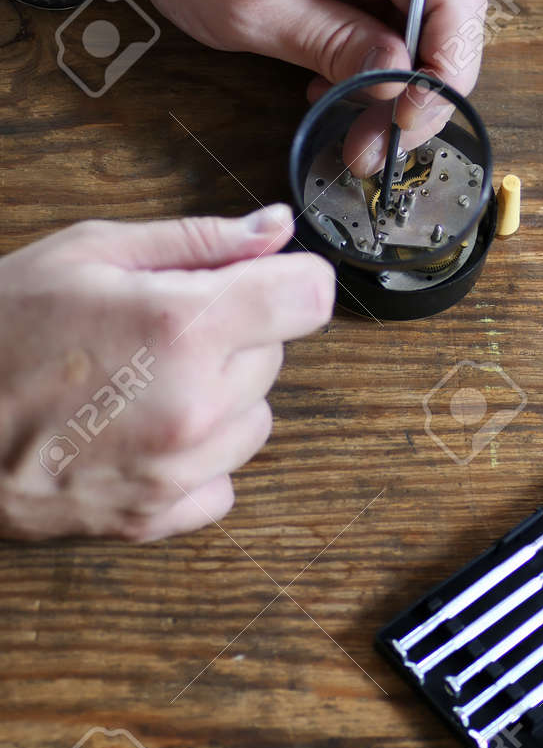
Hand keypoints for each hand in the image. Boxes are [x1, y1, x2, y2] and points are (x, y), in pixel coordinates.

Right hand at [0, 205, 333, 541]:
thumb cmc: (1, 326)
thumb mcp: (92, 252)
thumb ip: (201, 240)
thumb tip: (278, 229)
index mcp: (183, 326)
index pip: (308, 297)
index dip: (290, 280)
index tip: (266, 280)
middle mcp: (194, 405)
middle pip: (276, 354)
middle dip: (235, 332)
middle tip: (162, 326)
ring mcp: (175, 470)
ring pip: (256, 418)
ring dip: (221, 397)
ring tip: (146, 379)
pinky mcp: (153, 518)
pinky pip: (222, 482)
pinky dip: (197, 458)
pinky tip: (142, 431)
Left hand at [104, 0, 489, 173]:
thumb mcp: (249, 6)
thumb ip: (330, 40)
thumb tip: (397, 79)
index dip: (447, 69)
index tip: (410, 121)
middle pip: (445, 18)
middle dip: (418, 95)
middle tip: (374, 150)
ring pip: (423, 23)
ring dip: (395, 86)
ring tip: (352, 131)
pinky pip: (393, 11)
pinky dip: (376, 58)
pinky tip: (336, 84)